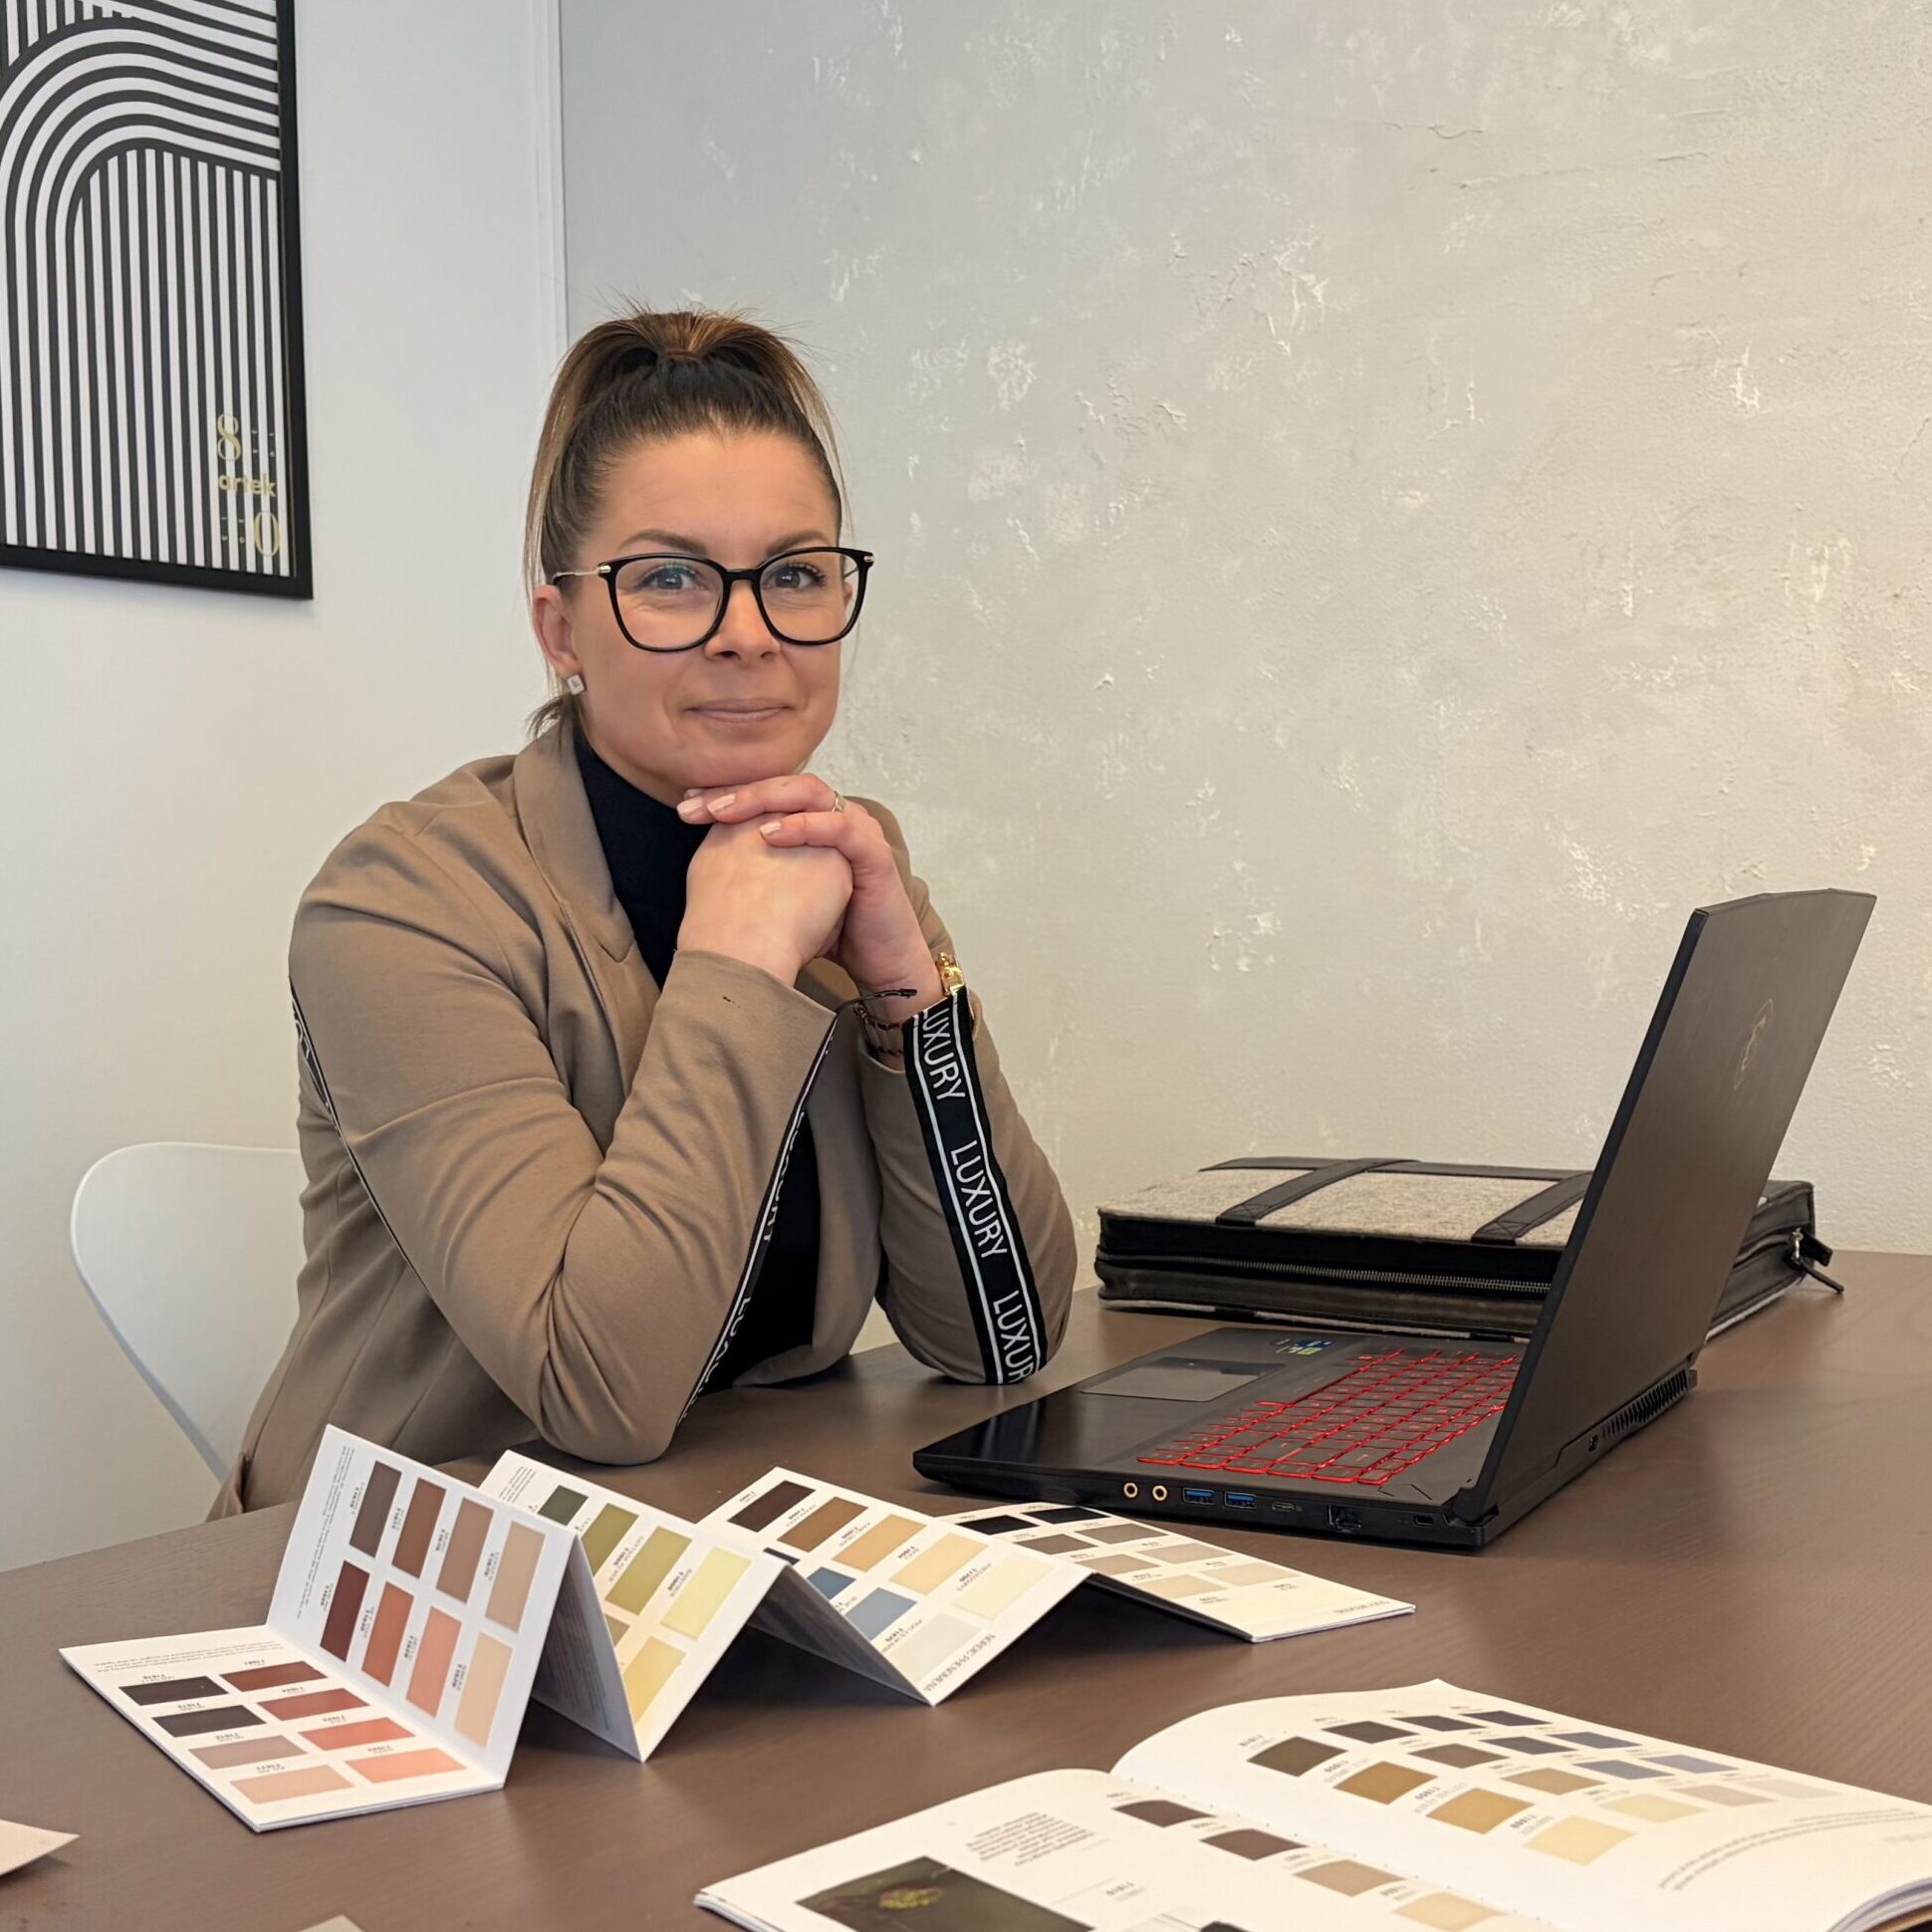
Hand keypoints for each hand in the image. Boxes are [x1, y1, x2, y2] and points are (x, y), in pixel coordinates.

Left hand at [679, 777, 942, 1020]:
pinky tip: (769, 834)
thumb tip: (704, 856)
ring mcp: (859, 830)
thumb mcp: (782, 892)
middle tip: (698, 803)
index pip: (768, 792)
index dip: (726, 793)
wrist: (877, 964)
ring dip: (764, 798)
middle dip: (737, 790)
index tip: (685, 804)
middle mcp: (837, 816)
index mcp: (814, 820)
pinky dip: (804, 825)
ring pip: (809, 793)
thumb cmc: (828, 930)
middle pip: (784, 783)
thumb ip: (755, 867)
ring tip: (725, 812)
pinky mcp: (875, 853)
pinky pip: (838, 826)